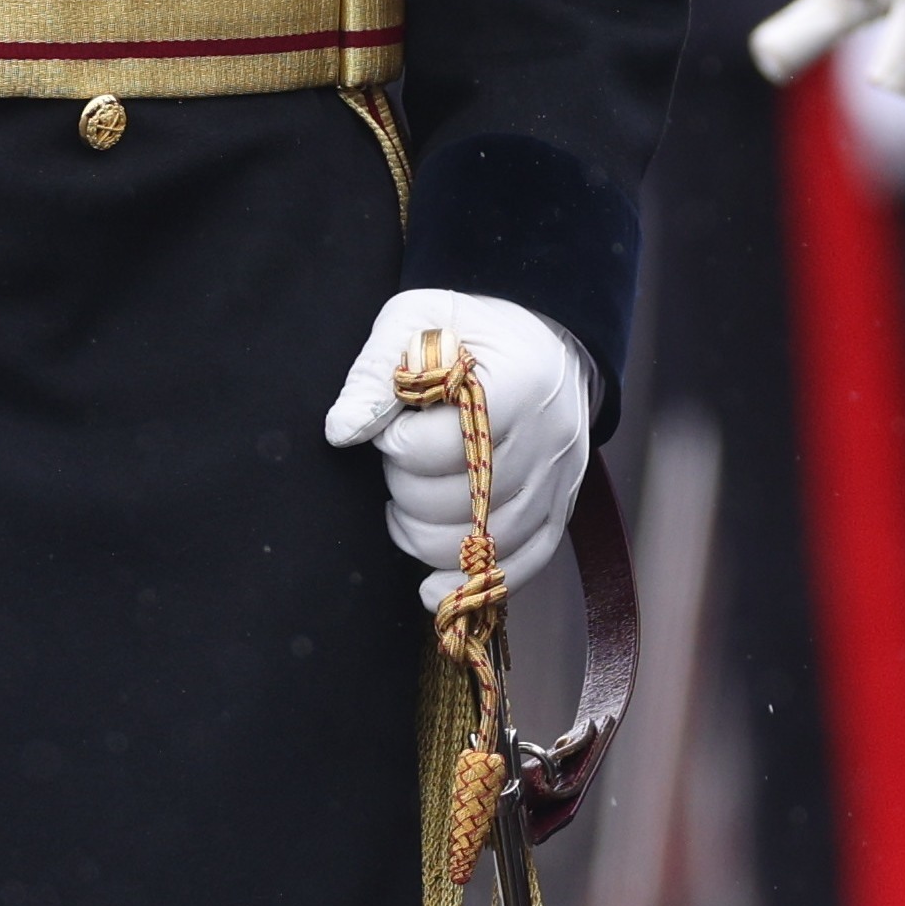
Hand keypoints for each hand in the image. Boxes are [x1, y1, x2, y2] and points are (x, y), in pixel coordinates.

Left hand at [317, 291, 594, 608]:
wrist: (546, 340)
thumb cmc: (472, 329)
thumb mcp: (417, 320)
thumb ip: (376, 372)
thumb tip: (343, 431)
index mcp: (518, 386)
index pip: (436, 448)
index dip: (394, 444)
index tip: (390, 426)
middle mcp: (548, 441)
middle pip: (457, 505)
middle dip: (405, 489)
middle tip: (400, 460)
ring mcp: (561, 482)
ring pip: (480, 547)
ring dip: (422, 536)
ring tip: (406, 501)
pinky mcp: (561, 510)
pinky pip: (520, 566)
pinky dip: (469, 582)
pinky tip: (430, 585)